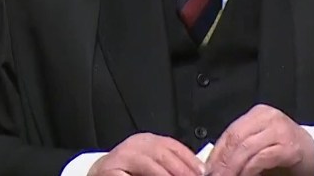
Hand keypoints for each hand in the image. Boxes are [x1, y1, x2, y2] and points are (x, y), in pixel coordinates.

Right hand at [87, 133, 204, 175]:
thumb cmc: (125, 173)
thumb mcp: (148, 163)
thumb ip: (168, 164)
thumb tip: (196, 171)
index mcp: (146, 141)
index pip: (173, 146)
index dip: (190, 160)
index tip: (203, 172)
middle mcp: (134, 144)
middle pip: (164, 154)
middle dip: (182, 171)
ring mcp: (121, 156)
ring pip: (151, 165)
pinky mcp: (110, 170)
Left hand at [206, 105, 313, 175]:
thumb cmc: (286, 151)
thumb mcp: (260, 145)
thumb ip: (240, 149)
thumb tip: (213, 164)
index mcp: (259, 115)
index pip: (230, 132)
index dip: (216, 153)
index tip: (206, 170)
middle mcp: (269, 118)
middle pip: (236, 138)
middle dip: (222, 162)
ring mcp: (280, 130)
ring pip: (246, 147)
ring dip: (232, 168)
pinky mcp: (289, 147)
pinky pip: (262, 157)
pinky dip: (249, 169)